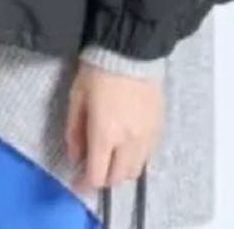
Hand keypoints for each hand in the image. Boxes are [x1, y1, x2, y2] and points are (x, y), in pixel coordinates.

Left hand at [64, 60, 164, 192]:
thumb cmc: (98, 71)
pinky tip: (127, 145)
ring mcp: (148, 136)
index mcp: (105, 134)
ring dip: (121, 170)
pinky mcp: (159, 127)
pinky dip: (136, 158)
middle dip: (104, 179)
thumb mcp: (77, 97)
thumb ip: (74, 131)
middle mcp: (129, 142)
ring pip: (136, 170)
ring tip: (111, 158)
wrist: (131, 50)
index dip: (86, 184)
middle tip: (94, 169)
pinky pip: (148, 155)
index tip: (78, 183)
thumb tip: (75, 156)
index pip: (98, 175)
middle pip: (119, 178)